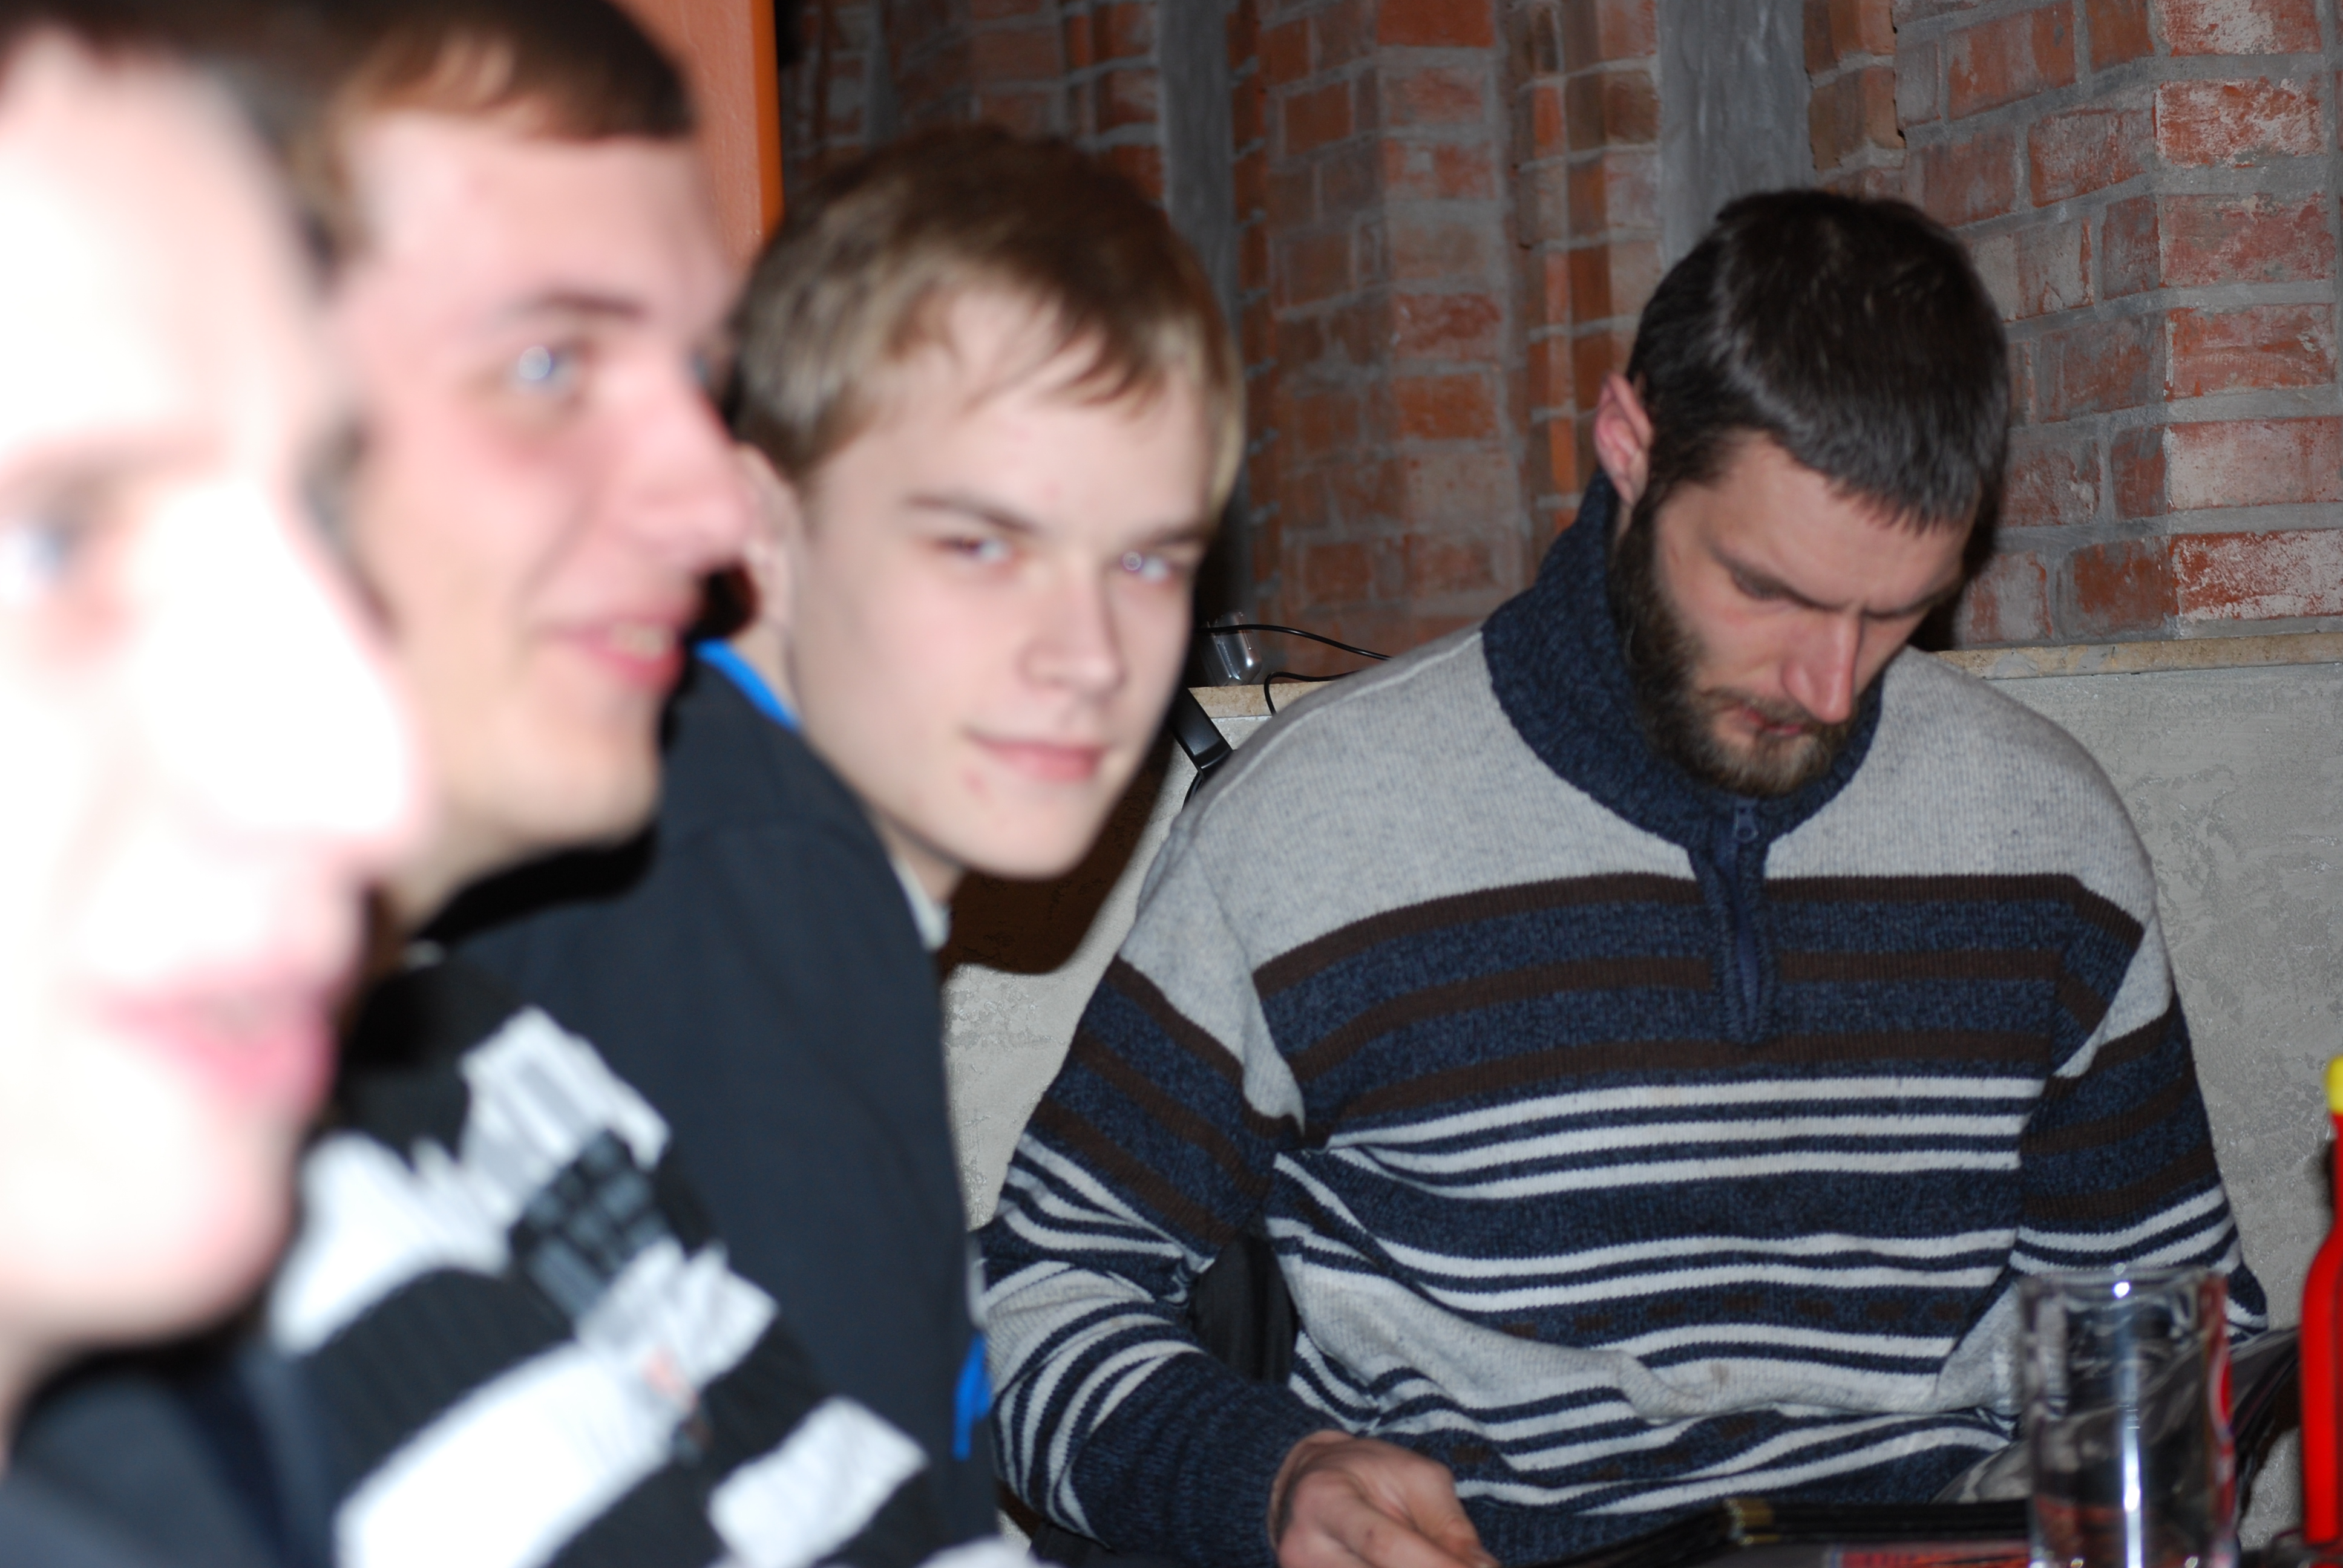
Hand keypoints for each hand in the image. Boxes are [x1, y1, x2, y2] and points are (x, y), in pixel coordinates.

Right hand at [1269, 1430, 1498, 1567]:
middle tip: (1463, 1563)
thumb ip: (1451, 1525)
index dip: (1434, 1564)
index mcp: (1325, 1499)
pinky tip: (1410, 1562)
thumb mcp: (1416, 1478)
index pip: (1383, 1545)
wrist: (1306, 1486)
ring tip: (1426, 1553)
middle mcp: (1303, 1547)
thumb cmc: (1367, 1474)